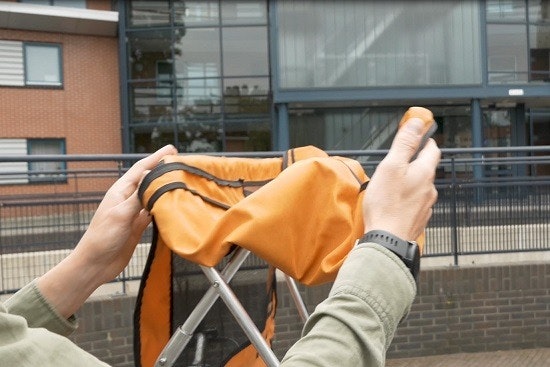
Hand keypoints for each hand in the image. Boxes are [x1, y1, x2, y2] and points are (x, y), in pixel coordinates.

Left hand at [74, 144, 177, 284]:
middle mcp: (127, 200)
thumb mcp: (120, 214)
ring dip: (165, 188)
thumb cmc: (102, 238)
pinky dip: (163, 207)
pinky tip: (173, 206)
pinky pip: (154, 212)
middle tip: (181, 163)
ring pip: (152, 196)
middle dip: (163, 170)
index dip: (155, 158)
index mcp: (120, 192)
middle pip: (148, 180)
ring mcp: (133, 213)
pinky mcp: (137, 227)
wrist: (95, 264)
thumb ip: (137, 195)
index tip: (171, 149)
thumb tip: (151, 174)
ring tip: (181, 181)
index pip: (140, 169)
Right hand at [362, 118, 439, 245]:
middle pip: (426, 168)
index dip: (425, 140)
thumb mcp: (391, 166)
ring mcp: (425, 206)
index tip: (416, 135)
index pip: (432, 149)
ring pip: (421, 187)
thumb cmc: (387, 204)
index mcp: (425, 172)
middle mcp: (430, 189)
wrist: (387, 241)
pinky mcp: (418, 220)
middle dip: (414, 162)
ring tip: (392, 183)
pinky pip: (415, 203)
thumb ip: (405, 144)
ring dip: (410, 182)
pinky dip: (407, 199)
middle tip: (397, 160)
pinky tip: (394, 203)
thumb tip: (417, 123)